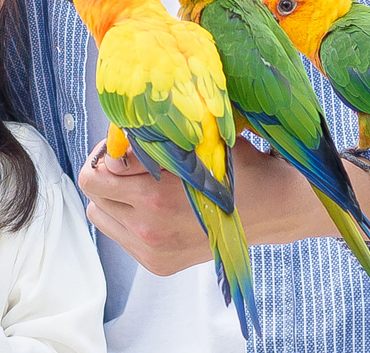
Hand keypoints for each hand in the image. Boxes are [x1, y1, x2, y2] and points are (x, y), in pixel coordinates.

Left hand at [79, 137, 369, 276]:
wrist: (276, 208)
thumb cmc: (239, 161)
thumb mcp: (205, 133)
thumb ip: (167, 125)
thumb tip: (129, 104)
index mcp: (161, 190)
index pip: (101, 165)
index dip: (113, 146)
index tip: (131, 139)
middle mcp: (152, 224)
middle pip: (92, 188)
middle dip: (106, 168)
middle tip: (130, 158)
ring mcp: (153, 249)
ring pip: (98, 212)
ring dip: (112, 194)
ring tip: (139, 182)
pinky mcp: (158, 265)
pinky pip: (115, 233)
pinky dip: (124, 217)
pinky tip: (151, 204)